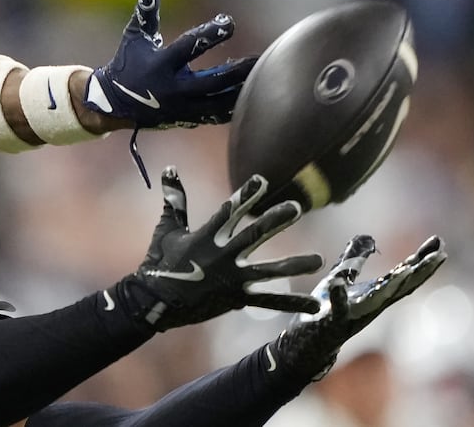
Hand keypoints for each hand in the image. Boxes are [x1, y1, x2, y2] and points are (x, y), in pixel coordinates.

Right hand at [84, 0, 256, 129]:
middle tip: (258, 59)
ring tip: (260, 77)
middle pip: (213, 82)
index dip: (212, 33)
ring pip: (219, 103)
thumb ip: (147, 7)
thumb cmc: (127, 62)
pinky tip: (250, 96)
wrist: (114, 104)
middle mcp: (172, 88)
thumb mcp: (135, 35)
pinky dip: (232, 107)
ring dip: (240, 91)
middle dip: (237, 72)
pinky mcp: (186, 119)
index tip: (230, 21)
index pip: (190, 46)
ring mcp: (181, 108)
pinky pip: (216, 116)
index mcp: (161, 64)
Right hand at [116, 168, 322, 331]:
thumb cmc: (160, 262)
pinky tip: (314, 306)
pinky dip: (292, 303)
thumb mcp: (167, 229)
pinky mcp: (236, 298)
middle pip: (253, 235)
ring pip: (268, 271)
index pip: (229, 211)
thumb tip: (170, 168)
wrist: (154, 301)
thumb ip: (175, 199)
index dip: (246, 195)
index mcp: (206, 236)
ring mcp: (231, 279)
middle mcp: (222, 256)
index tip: (262, 180)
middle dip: (275, 220)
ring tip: (319, 260)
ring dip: (294, 264)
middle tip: (296, 207)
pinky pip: (269, 301)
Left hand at [272, 234, 447, 378]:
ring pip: (376, 301)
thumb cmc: (324, 311)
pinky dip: (337, 296)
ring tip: (407, 269)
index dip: (421, 259)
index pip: (403, 274)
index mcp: (374, 294)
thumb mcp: (340, 277)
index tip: (439, 242)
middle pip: (401, 288)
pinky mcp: (332, 323)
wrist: (305, 344)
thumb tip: (369, 236)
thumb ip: (354, 259)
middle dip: (421, 273)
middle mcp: (371, 307)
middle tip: (439, 256)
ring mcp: (353, 316)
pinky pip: (335, 311)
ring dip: (393, 286)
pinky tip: (337, 282)